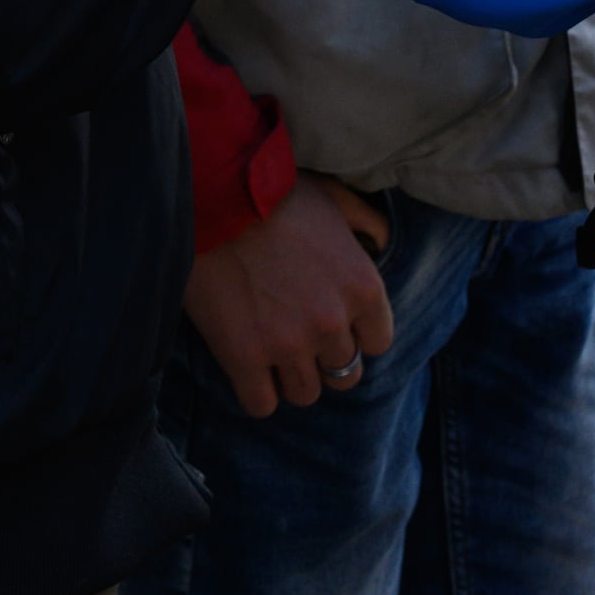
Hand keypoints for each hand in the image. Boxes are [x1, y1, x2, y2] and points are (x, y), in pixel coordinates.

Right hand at [183, 174, 395, 416]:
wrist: (213, 195)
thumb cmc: (273, 191)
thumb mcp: (333, 196)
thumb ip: (365, 221)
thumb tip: (382, 238)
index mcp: (363, 287)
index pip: (378, 343)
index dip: (355, 335)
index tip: (334, 324)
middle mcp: (332, 322)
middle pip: (343, 374)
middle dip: (323, 359)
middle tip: (298, 338)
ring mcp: (288, 344)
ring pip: (305, 394)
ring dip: (290, 377)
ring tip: (271, 351)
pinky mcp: (243, 357)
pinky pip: (261, 404)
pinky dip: (256, 391)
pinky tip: (247, 366)